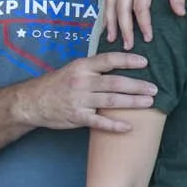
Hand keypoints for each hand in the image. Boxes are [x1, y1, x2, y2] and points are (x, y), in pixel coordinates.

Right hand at [11, 51, 156, 131]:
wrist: (31, 102)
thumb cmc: (57, 84)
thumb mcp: (73, 69)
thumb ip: (95, 68)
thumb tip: (122, 63)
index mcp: (82, 67)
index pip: (108, 60)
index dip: (128, 60)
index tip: (145, 62)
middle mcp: (81, 82)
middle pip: (115, 82)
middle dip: (137, 86)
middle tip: (155, 89)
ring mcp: (79, 100)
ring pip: (111, 101)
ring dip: (133, 102)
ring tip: (149, 103)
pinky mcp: (77, 117)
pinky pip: (99, 122)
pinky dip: (115, 125)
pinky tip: (129, 127)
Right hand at [100, 0, 186, 46]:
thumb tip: (179, 13)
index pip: (141, 7)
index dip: (144, 24)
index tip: (148, 38)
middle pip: (122, 7)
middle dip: (124, 28)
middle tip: (128, 45)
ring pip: (111, 1)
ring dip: (110, 21)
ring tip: (112, 38)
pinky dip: (105, 9)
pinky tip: (106, 22)